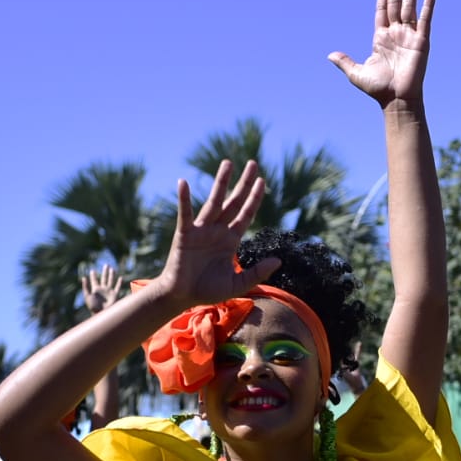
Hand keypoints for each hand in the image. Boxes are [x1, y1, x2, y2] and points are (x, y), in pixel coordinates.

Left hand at [81, 264, 124, 314]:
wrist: (102, 314)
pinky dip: (119, 283)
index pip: (94, 280)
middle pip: (104, 278)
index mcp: (95, 289)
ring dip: (111, 275)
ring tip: (112, 269)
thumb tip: (83, 277)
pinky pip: (118, 287)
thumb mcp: (87, 296)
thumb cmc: (93, 306)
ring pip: (111, 281)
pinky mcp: (115, 295)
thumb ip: (85, 287)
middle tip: (106, 265)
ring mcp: (109, 292)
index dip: (93, 276)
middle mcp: (103, 289)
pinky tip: (121, 278)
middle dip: (105, 272)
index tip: (92, 271)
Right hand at [153, 161, 269, 306]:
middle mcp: (217, 230)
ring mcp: (201, 230)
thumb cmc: (207, 290)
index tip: (262, 181)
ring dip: (221, 182)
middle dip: (243, 183)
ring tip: (228, 163)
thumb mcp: (238, 284)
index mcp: (230, 240)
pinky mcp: (185, 234)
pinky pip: (185, 214)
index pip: (246, 214)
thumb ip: (257, 272)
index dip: (254, 198)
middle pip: (234, 202)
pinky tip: (182, 183)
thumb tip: (278, 260)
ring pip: (214, 202)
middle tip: (253, 163)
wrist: (182, 297)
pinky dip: (184, 199)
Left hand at [328, 0, 433, 107]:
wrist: (396, 100)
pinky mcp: (421, 42)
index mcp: (381, 37)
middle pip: (395, 4)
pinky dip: (428, 6)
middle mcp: (396, 34)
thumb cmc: (378, 89)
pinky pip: (425, 20)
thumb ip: (345, 62)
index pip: (382, 10)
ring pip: (409, 8)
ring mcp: (409, 36)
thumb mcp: (357, 73)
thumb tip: (330, 55)